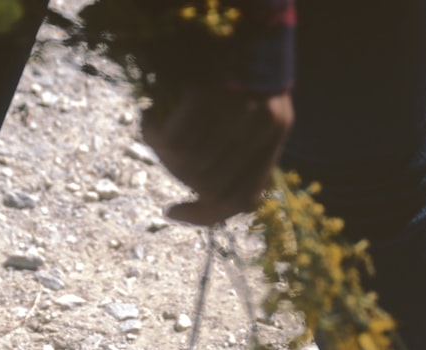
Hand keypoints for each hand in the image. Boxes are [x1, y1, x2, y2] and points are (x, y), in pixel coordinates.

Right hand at [142, 87, 292, 225]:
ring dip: (164, 154)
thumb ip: (242, 142)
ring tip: (154, 128)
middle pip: (210, 185)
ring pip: (190, 166)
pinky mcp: (210, 90)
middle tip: (162, 151)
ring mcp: (239, 107)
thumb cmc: (238, 57)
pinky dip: (154, 134)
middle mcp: (263, 123)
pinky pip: (174, 140)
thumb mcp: (252, 98)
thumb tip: (205, 192)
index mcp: (276, 128)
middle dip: (178, 176)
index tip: (172, 212)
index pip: (244, 194)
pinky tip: (149, 118)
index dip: (206, 215)